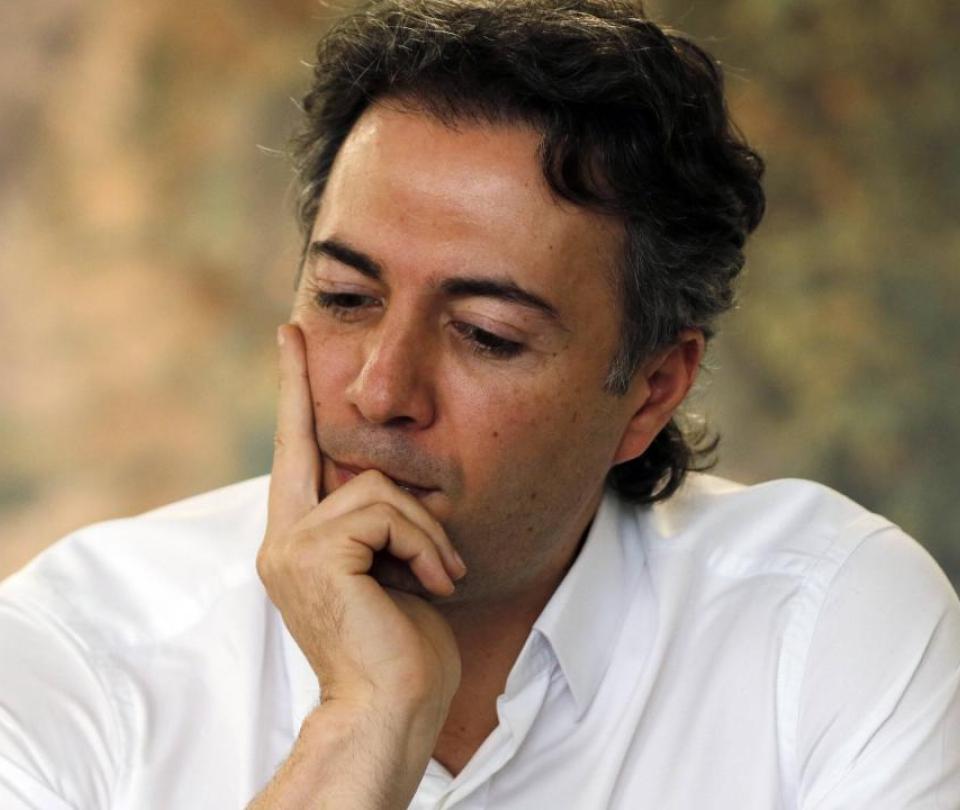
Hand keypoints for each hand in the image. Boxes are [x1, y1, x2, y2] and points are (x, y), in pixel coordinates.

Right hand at [257, 323, 464, 718]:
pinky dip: (425, 543)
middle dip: (299, 384)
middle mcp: (283, 539)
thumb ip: (377, 521)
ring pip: (376, 486)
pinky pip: (387, 511)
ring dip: (425, 530)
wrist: (394, 709)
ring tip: (442, 574)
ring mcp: (292, 546)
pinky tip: (436, 582)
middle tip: (287, 334)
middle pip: (310, 445)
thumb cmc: (405, 647)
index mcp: (300, 543)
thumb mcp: (393, 568)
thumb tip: (389, 477)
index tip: (287, 342)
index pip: (293, 457)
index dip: (291, 397)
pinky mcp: (315, 553)